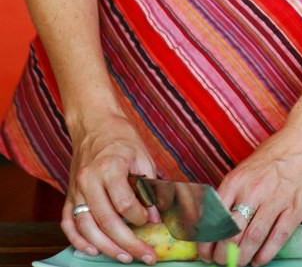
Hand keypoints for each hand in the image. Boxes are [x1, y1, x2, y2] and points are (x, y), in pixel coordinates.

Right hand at [64, 113, 158, 264]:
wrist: (93, 124)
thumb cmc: (121, 138)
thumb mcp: (143, 156)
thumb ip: (149, 186)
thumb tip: (157, 215)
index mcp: (110, 168)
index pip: (124, 203)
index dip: (141, 217)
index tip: (152, 222)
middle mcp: (89, 181)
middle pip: (106, 221)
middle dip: (127, 242)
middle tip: (144, 256)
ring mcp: (75, 189)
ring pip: (86, 227)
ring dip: (105, 246)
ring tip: (123, 257)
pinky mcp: (68, 195)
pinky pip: (68, 223)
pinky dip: (78, 240)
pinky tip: (91, 250)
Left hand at [197, 129, 301, 266]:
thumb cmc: (278, 153)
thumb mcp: (246, 168)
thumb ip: (232, 193)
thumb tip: (217, 222)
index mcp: (236, 180)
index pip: (212, 219)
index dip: (206, 242)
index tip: (205, 252)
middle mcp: (253, 190)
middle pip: (230, 234)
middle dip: (222, 255)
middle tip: (221, 261)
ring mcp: (276, 199)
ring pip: (252, 239)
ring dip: (242, 258)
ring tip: (239, 263)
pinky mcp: (296, 207)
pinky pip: (278, 237)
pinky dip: (266, 253)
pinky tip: (260, 259)